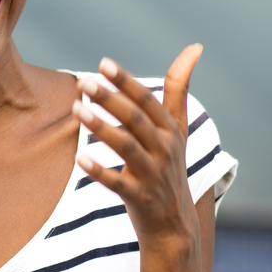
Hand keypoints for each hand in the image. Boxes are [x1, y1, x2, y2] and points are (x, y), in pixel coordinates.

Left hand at [71, 44, 203, 246]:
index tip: (104, 63)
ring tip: (76, 109)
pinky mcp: (140, 198)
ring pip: (127, 147)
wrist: (175, 225)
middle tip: (85, 82)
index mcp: (171, 130)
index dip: (127, 81)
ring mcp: (153, 175)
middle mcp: (165, 150)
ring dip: (102, 128)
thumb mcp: (178, 129)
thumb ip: (179, 89)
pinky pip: (118, 184)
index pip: (148, 100)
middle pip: (137, 120)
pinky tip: (79, 158)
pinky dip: (100, 171)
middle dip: (111, 99)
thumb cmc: (170, 166)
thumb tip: (195, 47)